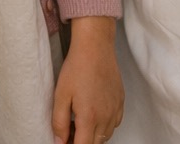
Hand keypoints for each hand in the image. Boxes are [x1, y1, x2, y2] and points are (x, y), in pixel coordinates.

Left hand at [52, 15, 123, 143]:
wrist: (95, 46)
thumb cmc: (77, 67)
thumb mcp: (61, 95)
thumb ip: (59, 122)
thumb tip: (59, 142)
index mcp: (90, 118)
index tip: (64, 140)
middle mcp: (106, 117)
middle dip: (81, 141)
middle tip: (68, 130)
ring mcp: (116, 110)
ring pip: (106, 136)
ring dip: (93, 135)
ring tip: (79, 120)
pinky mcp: (121, 102)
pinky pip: (114, 123)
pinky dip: (104, 125)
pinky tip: (94, 112)